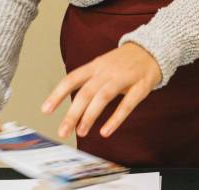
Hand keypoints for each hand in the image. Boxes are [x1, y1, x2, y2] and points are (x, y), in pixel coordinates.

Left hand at [42, 42, 161, 138]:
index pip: (72, 79)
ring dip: (90, 116)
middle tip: (63, 131)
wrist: (153, 49)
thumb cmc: (125, 62)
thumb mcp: (103, 65)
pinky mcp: (140, 87)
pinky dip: (115, 119)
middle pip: (85, 92)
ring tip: (81, 132)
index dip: (57, 94)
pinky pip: (126, 105)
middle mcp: (106, 71)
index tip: (46, 110)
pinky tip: (105, 131)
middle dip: (72, 113)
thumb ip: (90, 82)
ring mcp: (123, 78)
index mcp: (95, 66)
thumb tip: (74, 104)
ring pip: (102, 98)